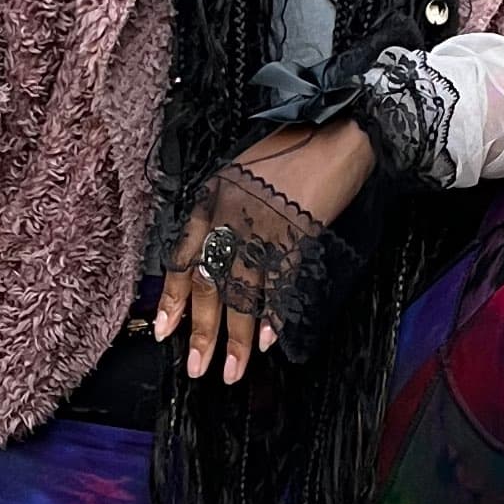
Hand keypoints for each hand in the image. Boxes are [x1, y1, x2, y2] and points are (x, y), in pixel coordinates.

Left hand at [152, 120, 375, 382]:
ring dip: (235, 337)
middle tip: (198, 368)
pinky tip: (266, 342)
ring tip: (232, 371)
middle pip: (207, 282)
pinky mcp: (297, 232)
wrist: (338, 131)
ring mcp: (263, 224)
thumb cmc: (292, 153)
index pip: (182, 257)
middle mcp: (230, 214)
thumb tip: (215, 264)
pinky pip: (278, 283)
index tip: (165, 332)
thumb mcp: (242, 177)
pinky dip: (272, 315)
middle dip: (202, 331)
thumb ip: (225, 215)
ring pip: (241, 292)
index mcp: (211, 199)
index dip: (172, 299)